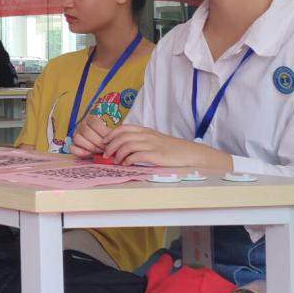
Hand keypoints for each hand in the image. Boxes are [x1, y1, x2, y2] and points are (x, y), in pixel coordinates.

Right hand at [69, 114, 113, 157]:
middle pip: (86, 132)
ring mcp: (75, 134)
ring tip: (99, 151)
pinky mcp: (72, 145)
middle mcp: (81, 124)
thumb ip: (112, 134)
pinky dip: (81, 152)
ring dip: (90, 147)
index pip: (94, 122)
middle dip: (98, 142)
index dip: (102, 132)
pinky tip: (90, 154)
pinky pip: (72, 148)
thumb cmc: (107, 138)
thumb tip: (114, 139)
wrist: (102, 146)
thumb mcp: (110, 133)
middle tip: (106, 149)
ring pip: (78, 139)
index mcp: (90, 118)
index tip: (110, 140)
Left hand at [103, 126, 224, 168]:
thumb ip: (141, 140)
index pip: (124, 128)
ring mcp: (151, 145)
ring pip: (127, 145)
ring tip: (116, 161)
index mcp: (146, 131)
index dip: (111, 134)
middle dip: (111, 146)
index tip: (104, 142)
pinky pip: (137, 156)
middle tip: (106, 155)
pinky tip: (126, 164)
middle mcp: (147, 136)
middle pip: (122, 137)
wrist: (189, 153)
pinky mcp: (156, 155)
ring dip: (118, 154)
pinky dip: (128, 160)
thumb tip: (123, 146)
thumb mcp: (155, 140)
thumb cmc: (171, 149)